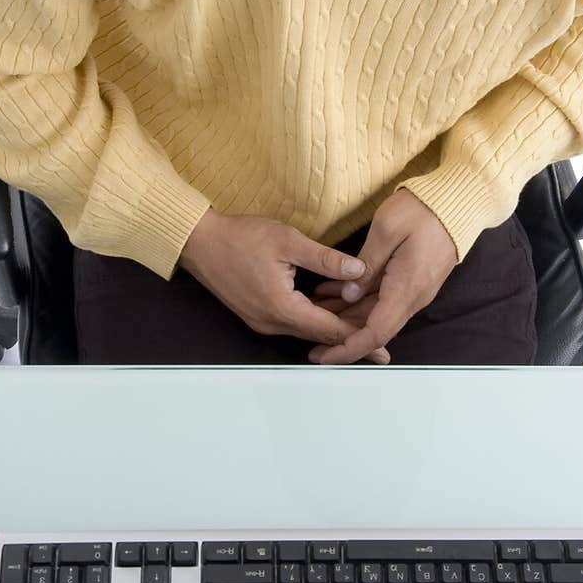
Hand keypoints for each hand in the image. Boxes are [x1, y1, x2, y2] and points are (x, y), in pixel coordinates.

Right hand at [178, 209, 390, 363]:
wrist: (200, 242)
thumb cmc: (240, 237)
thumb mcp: (288, 240)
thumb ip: (326, 259)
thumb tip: (359, 270)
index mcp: (282, 308)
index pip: (330, 329)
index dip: (359, 334)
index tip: (383, 345)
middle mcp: (272, 322)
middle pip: (321, 336)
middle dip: (351, 334)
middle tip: (382, 339)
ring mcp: (264, 321)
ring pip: (308, 330)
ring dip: (334, 326)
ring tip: (364, 323)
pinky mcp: (259, 315)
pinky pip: (295, 322)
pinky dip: (316, 318)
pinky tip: (333, 308)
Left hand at [307, 190, 457, 363]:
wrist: (459, 200)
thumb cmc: (424, 209)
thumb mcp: (386, 230)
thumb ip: (366, 265)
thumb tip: (349, 295)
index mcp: (406, 288)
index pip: (375, 333)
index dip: (348, 348)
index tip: (325, 355)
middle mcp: (413, 296)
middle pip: (374, 328)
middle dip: (341, 334)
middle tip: (309, 334)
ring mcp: (415, 289)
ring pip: (376, 313)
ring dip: (347, 314)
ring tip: (315, 307)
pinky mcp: (413, 280)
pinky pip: (383, 299)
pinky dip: (358, 299)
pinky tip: (334, 291)